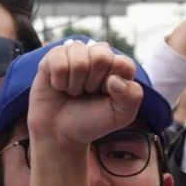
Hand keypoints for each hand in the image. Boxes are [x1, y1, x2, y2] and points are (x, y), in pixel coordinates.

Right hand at [26, 40, 142, 152]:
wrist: (61, 132)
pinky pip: (58, 61)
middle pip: (100, 56)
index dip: (113, 83)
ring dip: (75, 83)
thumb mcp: (121, 115)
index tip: (106, 95)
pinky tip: (60, 87)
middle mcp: (98, 54)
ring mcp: (75, 53)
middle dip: (93, 82)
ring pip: (78, 58)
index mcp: (118, 66)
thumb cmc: (93, 121)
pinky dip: (59, 81)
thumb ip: (132, 96)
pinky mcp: (53, 56)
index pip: (123, 63)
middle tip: (88, 92)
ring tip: (74, 91)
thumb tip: (114, 79)